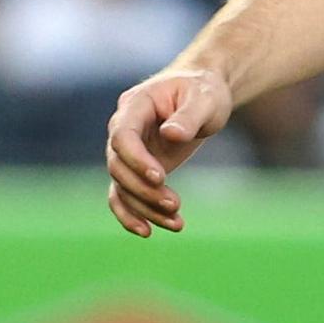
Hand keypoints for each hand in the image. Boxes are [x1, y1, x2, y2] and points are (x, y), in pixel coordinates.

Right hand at [105, 67, 233, 235]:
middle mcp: (123, 129)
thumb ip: (189, 116)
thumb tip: (171, 135)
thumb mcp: (205, 98)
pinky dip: (133, 214)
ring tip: (177, 224)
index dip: (137, 159)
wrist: (203, 94)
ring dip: (144, 208)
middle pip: (118, 166)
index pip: (122, 136)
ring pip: (121, 186)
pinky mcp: (138, 169)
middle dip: (144, 190)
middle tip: (175, 205)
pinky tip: (149, 232)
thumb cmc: (204, 91)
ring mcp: (128, 151)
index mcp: (135, 105)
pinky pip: (124, 195)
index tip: (160, 178)